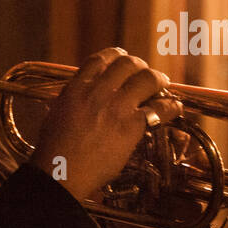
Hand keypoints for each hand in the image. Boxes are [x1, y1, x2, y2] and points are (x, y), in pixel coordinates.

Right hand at [29, 47, 181, 202]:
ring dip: (158, 79)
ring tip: (163, 84)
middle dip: (140, 65)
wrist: (61, 172)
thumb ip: (67, 102)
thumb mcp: (54, 116)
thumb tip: (69, 97)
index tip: (122, 57)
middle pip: (127, 64)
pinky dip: (170, 106)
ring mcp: (116, 108)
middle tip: (145, 72)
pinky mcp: (131, 126)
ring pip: (147, 79)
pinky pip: (159, 109)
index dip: (115, 55)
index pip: (100, 60)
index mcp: (76, 89)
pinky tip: (174, 107)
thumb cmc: (53, 151)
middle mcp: (98, 92)